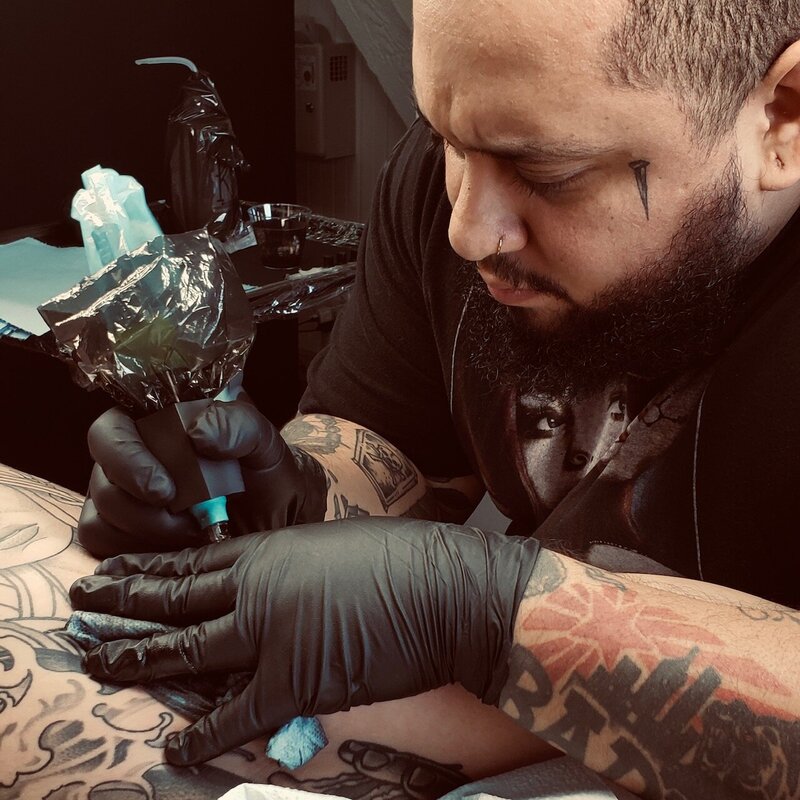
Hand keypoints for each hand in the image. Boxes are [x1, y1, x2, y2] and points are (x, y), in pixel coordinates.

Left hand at [70, 518, 540, 764]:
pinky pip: (235, 714)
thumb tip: (275, 584)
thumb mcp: (335, 545)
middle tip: (83, 604)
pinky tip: (175, 744)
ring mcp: (270, 634)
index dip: (148, 567)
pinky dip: (203, 732)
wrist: (444, 589)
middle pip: (175, 598)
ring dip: (138, 658)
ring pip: (186, 649)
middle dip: (123, 603)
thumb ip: (294, 565)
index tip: (114, 569)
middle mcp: (258, 589)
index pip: (193, 561)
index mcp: (272, 551)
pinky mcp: (294, 681)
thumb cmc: (401, 560)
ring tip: (97, 660)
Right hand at [79, 399, 326, 555]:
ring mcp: (122, 496)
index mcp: (155, 421)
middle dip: (141, 510)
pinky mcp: (122, 532)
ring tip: (194, 532)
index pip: (109, 431)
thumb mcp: (264, 443)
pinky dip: (136, 551)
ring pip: (99, 518)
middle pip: (102, 481)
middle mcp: (130, 457)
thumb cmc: (266, 473)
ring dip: (145, 533)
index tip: (166, 490)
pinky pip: (103, 545)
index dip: (126, 460)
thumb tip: (196, 433)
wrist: (277, 517)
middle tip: (188, 521)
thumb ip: (238, 425)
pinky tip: (177, 547)